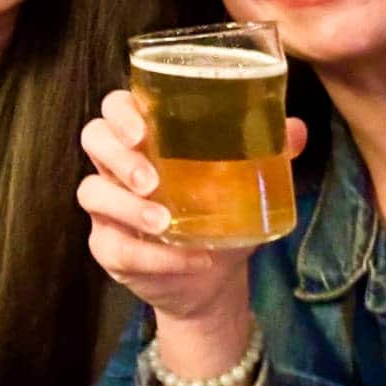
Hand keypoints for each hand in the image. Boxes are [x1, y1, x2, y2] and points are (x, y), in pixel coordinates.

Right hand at [78, 90, 306, 385]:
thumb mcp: (246, 183)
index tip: (143, 129)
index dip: (120, 112)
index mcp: (145, 137)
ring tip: (164, 222)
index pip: (116, 107)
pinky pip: (115, 247)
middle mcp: (118, 165)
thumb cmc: (221, 214)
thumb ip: (267, 152)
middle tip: (151, 179)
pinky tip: (187, 258)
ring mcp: (107, 208)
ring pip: (91, 192)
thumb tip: (295, 130)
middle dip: (117, 156)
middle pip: (93, 139)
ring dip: (127, 207)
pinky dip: (152, 256)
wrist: (212, 278)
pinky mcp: (108, 248)